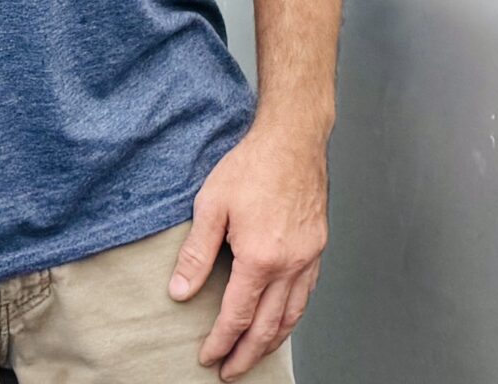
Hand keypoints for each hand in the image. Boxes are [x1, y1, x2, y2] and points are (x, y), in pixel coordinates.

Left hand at [168, 119, 328, 378]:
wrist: (293, 138)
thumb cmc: (253, 165)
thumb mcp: (211, 206)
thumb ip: (196, 254)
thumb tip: (180, 292)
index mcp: (260, 258)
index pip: (237, 316)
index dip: (220, 342)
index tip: (208, 357)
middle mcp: (290, 264)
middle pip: (267, 326)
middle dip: (246, 354)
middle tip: (230, 371)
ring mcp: (308, 256)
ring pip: (292, 315)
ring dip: (272, 341)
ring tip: (255, 354)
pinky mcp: (318, 246)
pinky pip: (307, 293)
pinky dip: (293, 316)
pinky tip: (282, 318)